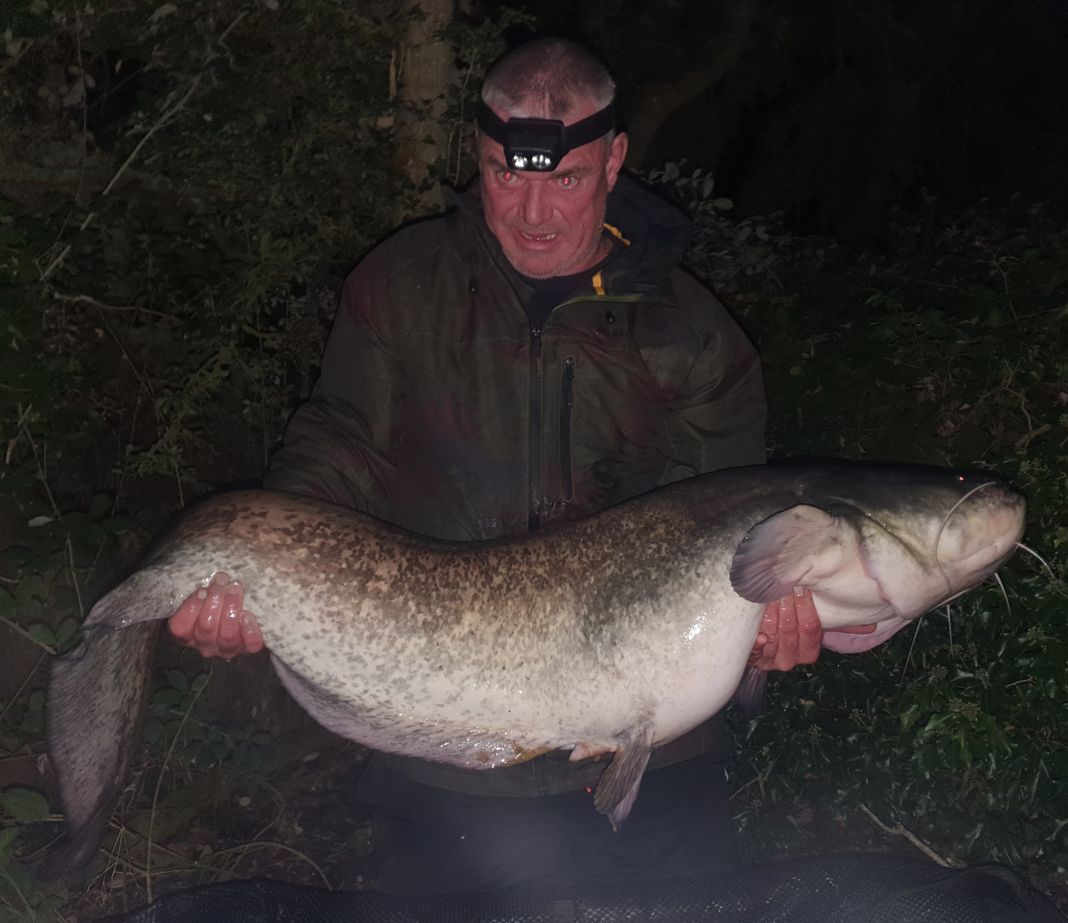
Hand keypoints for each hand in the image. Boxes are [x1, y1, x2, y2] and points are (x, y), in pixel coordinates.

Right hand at [168, 572, 264, 658]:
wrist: (248, 602)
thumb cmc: (221, 592)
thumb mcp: (205, 588)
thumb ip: (199, 585)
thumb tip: (201, 573)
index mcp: (187, 632)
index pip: (180, 627)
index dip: (190, 608)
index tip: (202, 589)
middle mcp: (205, 644)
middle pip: (206, 627)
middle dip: (214, 600)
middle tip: (222, 580)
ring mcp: (226, 648)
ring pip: (227, 635)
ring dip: (231, 608)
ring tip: (236, 589)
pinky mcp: (247, 648)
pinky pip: (249, 644)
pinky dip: (249, 629)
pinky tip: (247, 615)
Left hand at [748, 588, 876, 671]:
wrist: (757, 646)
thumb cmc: (788, 630)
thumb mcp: (810, 626)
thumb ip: (837, 625)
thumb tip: (871, 625)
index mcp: (807, 651)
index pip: (811, 629)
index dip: (806, 609)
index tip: (800, 588)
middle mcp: (790, 659)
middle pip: (790, 630)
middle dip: (787, 606)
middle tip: (782, 587)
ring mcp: (770, 661)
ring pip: (774, 635)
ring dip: (772, 614)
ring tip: (768, 596)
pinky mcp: (753, 659)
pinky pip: (755, 650)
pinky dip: (758, 640)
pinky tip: (759, 632)